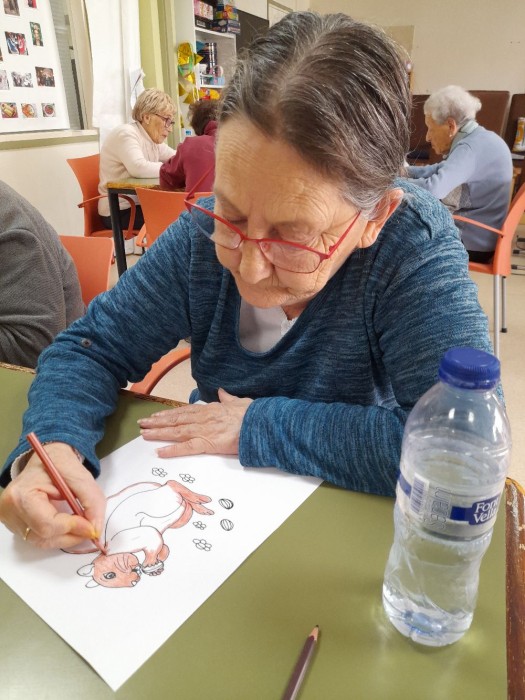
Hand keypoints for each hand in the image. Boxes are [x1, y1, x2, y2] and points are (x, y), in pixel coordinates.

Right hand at [0, 442, 105, 549]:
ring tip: (80, 525)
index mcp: (22, 494)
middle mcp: (10, 510)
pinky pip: (38, 539)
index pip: (46, 523)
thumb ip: (92, 501)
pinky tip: (67, 524)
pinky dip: (56, 535)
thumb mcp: (81, 476)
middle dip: (71, 535)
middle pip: (44, 536)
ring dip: (65, 537)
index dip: (72, 527)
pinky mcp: (15, 525)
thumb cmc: (60, 464)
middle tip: (90, 528)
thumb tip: (95, 529)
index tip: (92, 527)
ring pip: (42, 542)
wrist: (46, 460)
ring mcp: (10, 519)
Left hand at [138, 388, 252, 457]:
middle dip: (158, 422)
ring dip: (159, 432)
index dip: (169, 414)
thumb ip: (228, 398)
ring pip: (176, 431)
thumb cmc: (253, 415)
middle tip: (142, 423)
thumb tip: (222, 391)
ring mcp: (204, 430)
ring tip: (144, 433)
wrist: (261, 424)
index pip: (185, 411)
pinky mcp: (208, 443)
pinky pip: (186, 447)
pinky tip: (159, 452)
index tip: (157, 415)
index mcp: (211, 409)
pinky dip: (172, 450)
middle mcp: (204, 418)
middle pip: (176, 419)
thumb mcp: (240, 402)